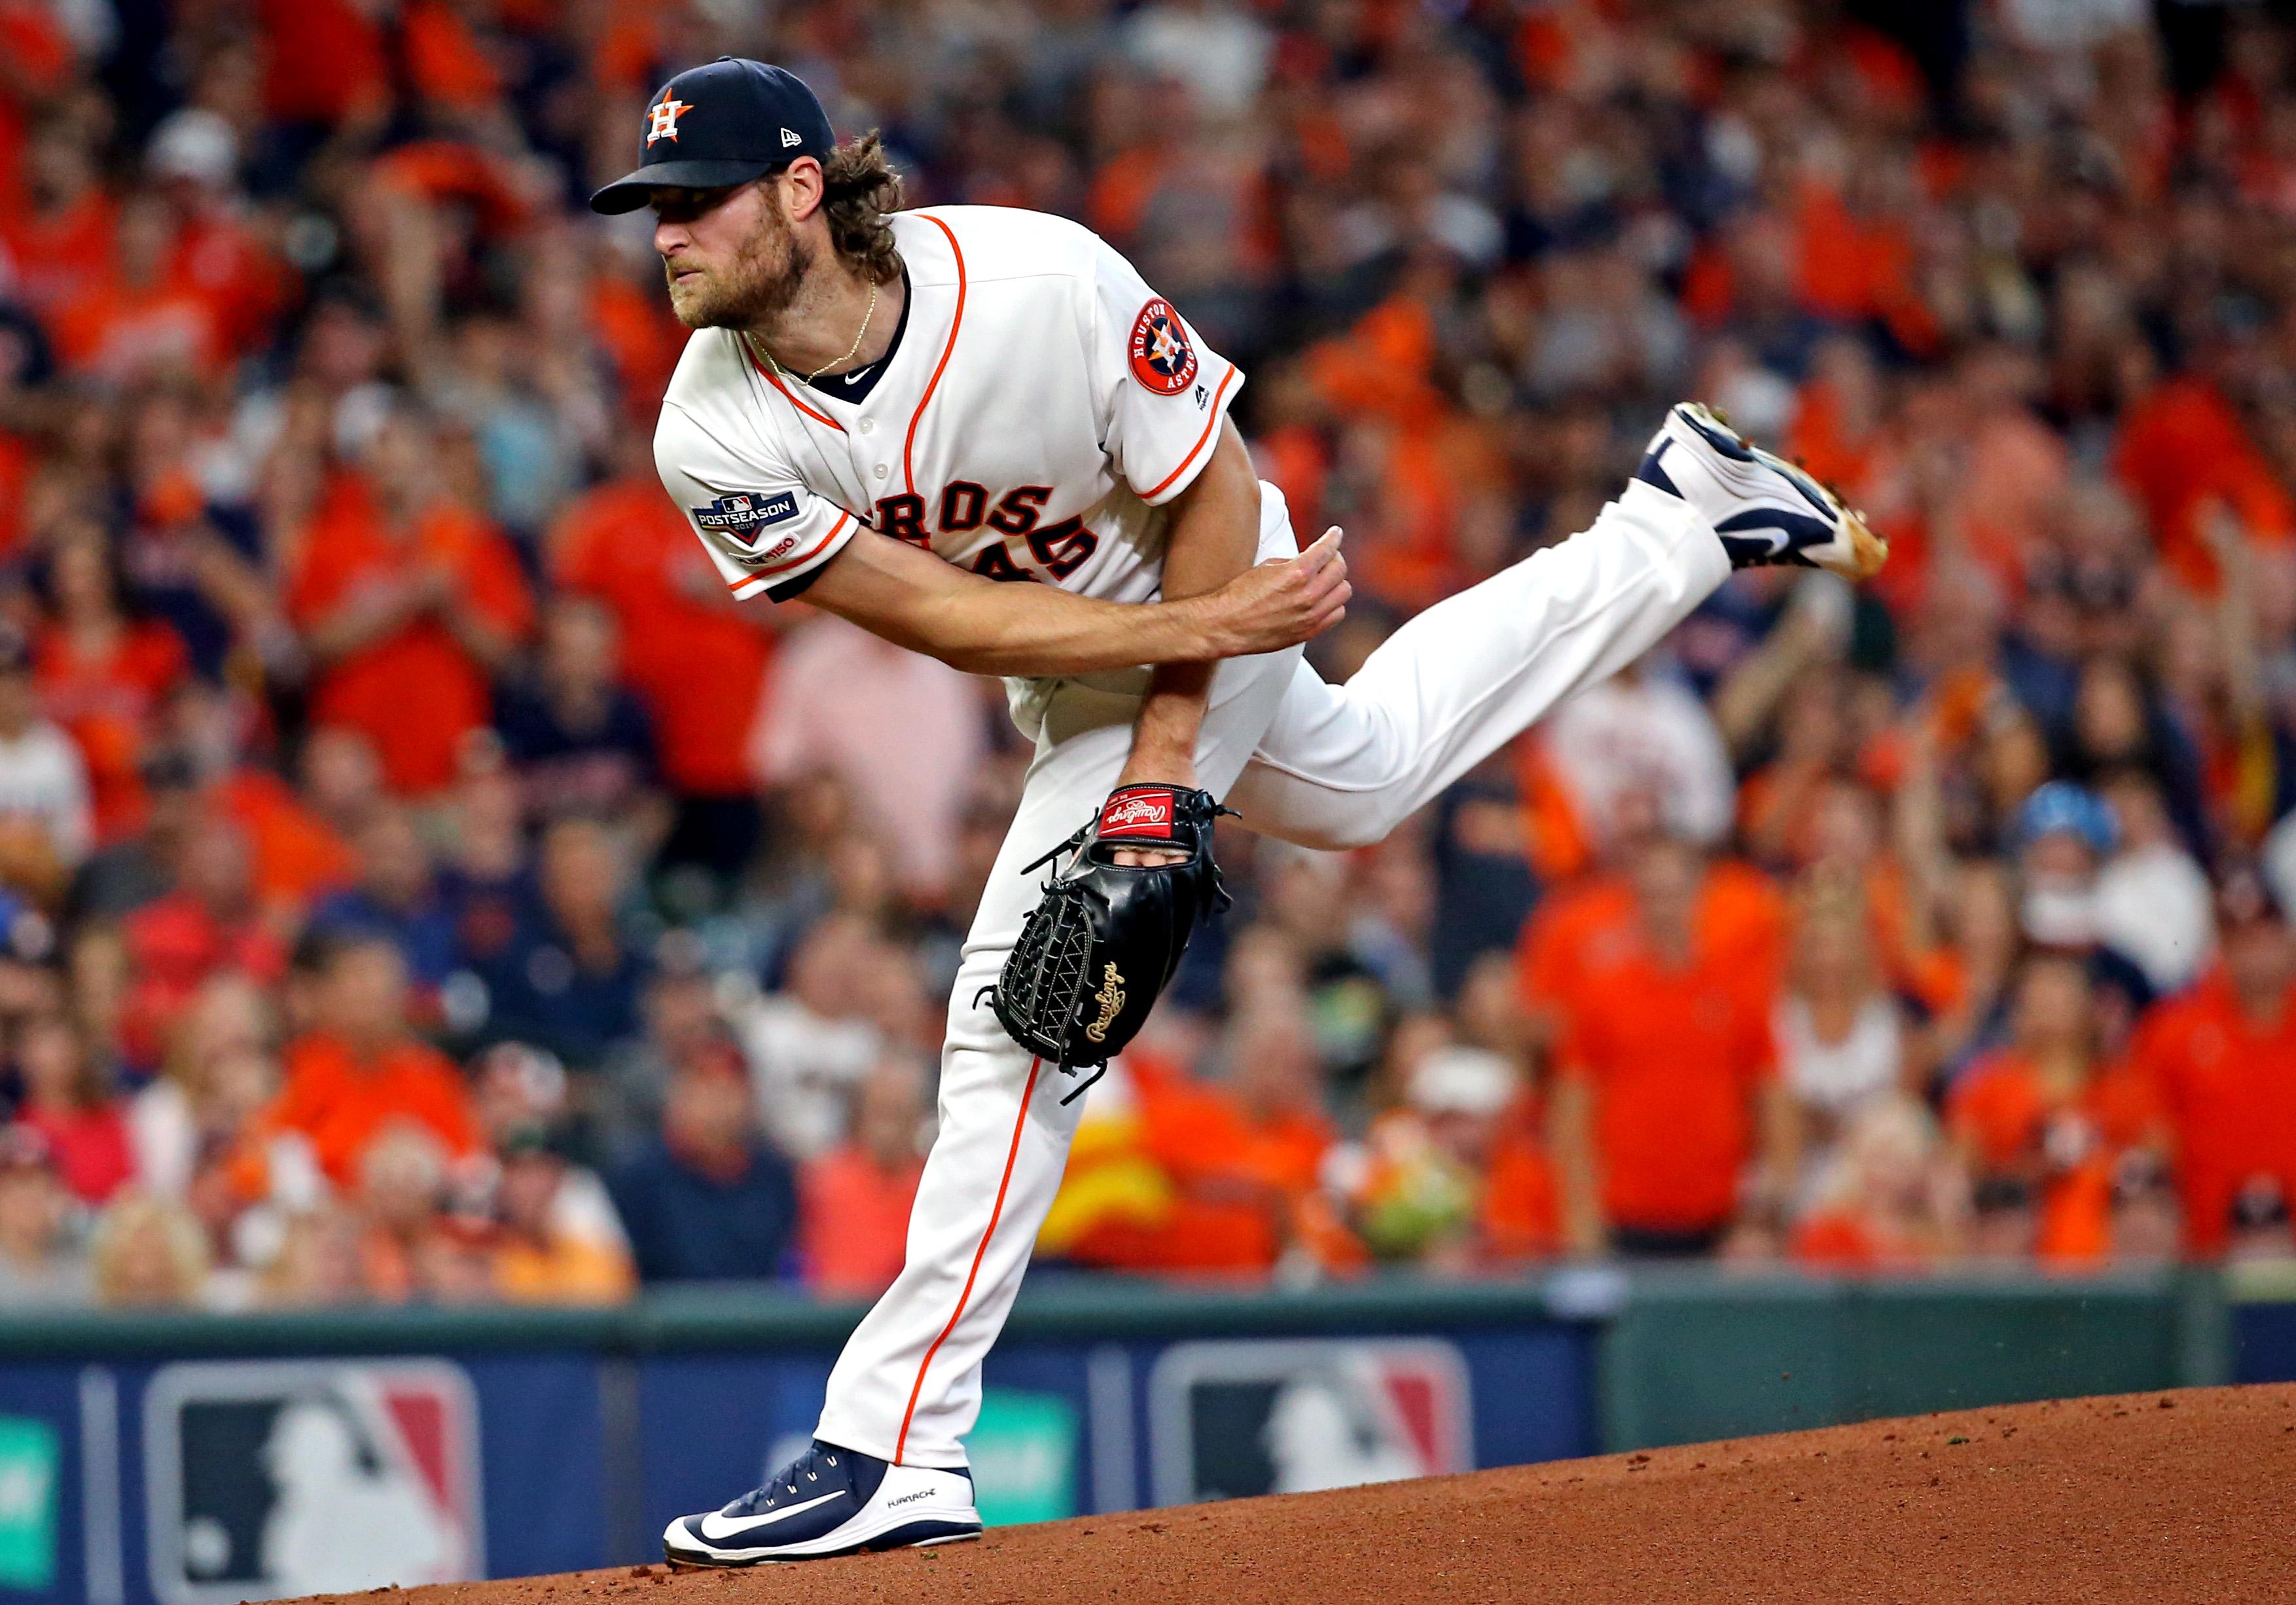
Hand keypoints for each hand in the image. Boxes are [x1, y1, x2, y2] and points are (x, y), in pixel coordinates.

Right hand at [1208, 527, 1349, 655]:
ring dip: (1336, 582)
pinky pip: (1337, 614)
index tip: (1336, 533)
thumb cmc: (1240, 595)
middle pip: (1340, 569)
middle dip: (1334, 558)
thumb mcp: (1267, 567)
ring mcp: (1311, 615)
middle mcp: (1308, 595)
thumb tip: (1311, 561)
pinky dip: (1333, 604)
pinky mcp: (1309, 631)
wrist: (1226, 625)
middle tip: (1327, 557)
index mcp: (1297, 573)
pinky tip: (1323, 600)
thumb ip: (1294, 562)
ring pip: (1344, 592)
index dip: (1333, 537)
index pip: (1327, 549)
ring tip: (1325, 580)